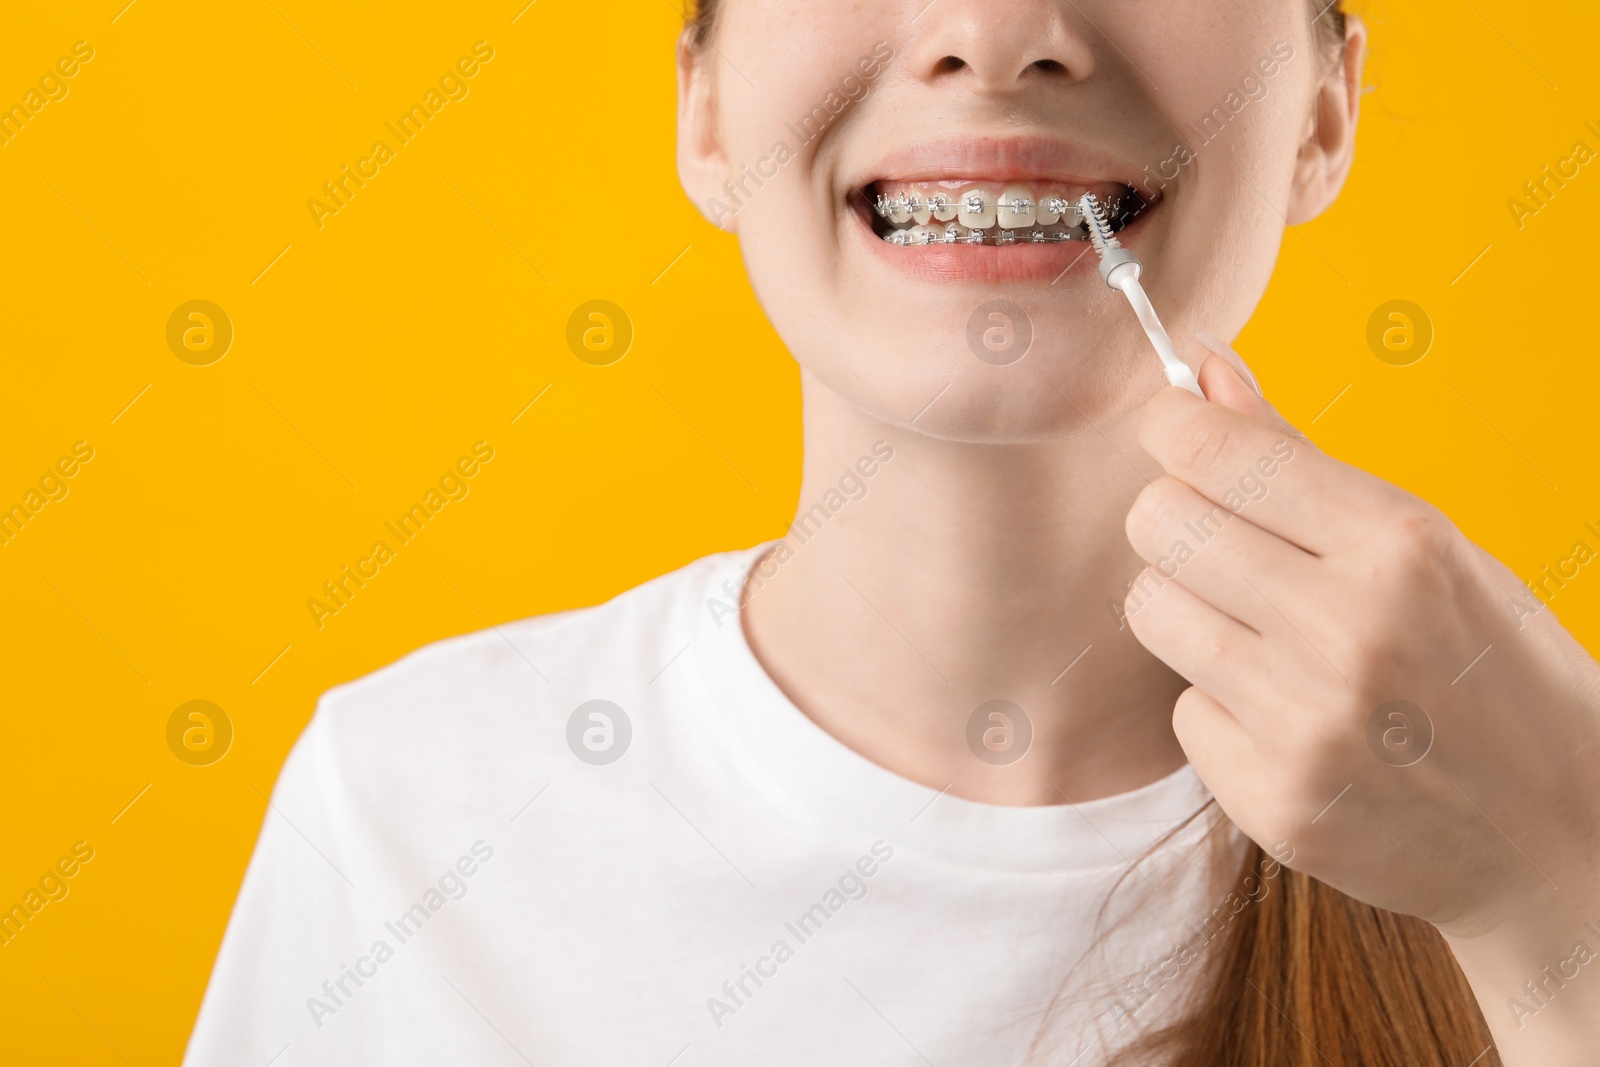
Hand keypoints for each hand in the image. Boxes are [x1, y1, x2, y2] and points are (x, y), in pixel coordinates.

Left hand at [1122, 348, 1599, 947]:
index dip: (1174, 429)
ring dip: (1190, 612)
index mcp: (1397, 543)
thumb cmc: (1489, 663)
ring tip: (1262, 634)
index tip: (1178, 436)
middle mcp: (1347, 629)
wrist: (1559, 830)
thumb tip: (1203, 366)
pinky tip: (1290, 721)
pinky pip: (1182, 711)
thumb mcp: (1426, 543)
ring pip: (1150, 609)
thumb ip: (1298, 457)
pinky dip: (1222, 710)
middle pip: (1157, 522)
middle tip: (1227, 547)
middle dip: (1179, 520)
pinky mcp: (1273, 801)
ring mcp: (1306, 723)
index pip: (1214, 450)